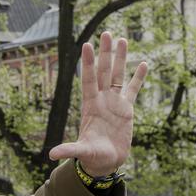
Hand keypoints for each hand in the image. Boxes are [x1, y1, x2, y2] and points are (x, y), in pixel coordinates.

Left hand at [48, 31, 146, 176]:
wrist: (105, 161)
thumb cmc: (92, 156)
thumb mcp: (81, 151)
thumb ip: (69, 150)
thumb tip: (52, 155)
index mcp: (90, 106)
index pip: (88, 80)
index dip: (88, 63)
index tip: (87, 45)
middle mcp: (101, 100)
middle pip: (103, 72)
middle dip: (105, 53)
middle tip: (107, 33)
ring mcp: (114, 103)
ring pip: (117, 75)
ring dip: (120, 58)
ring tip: (123, 39)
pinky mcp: (127, 109)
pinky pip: (133, 89)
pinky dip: (138, 77)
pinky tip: (144, 63)